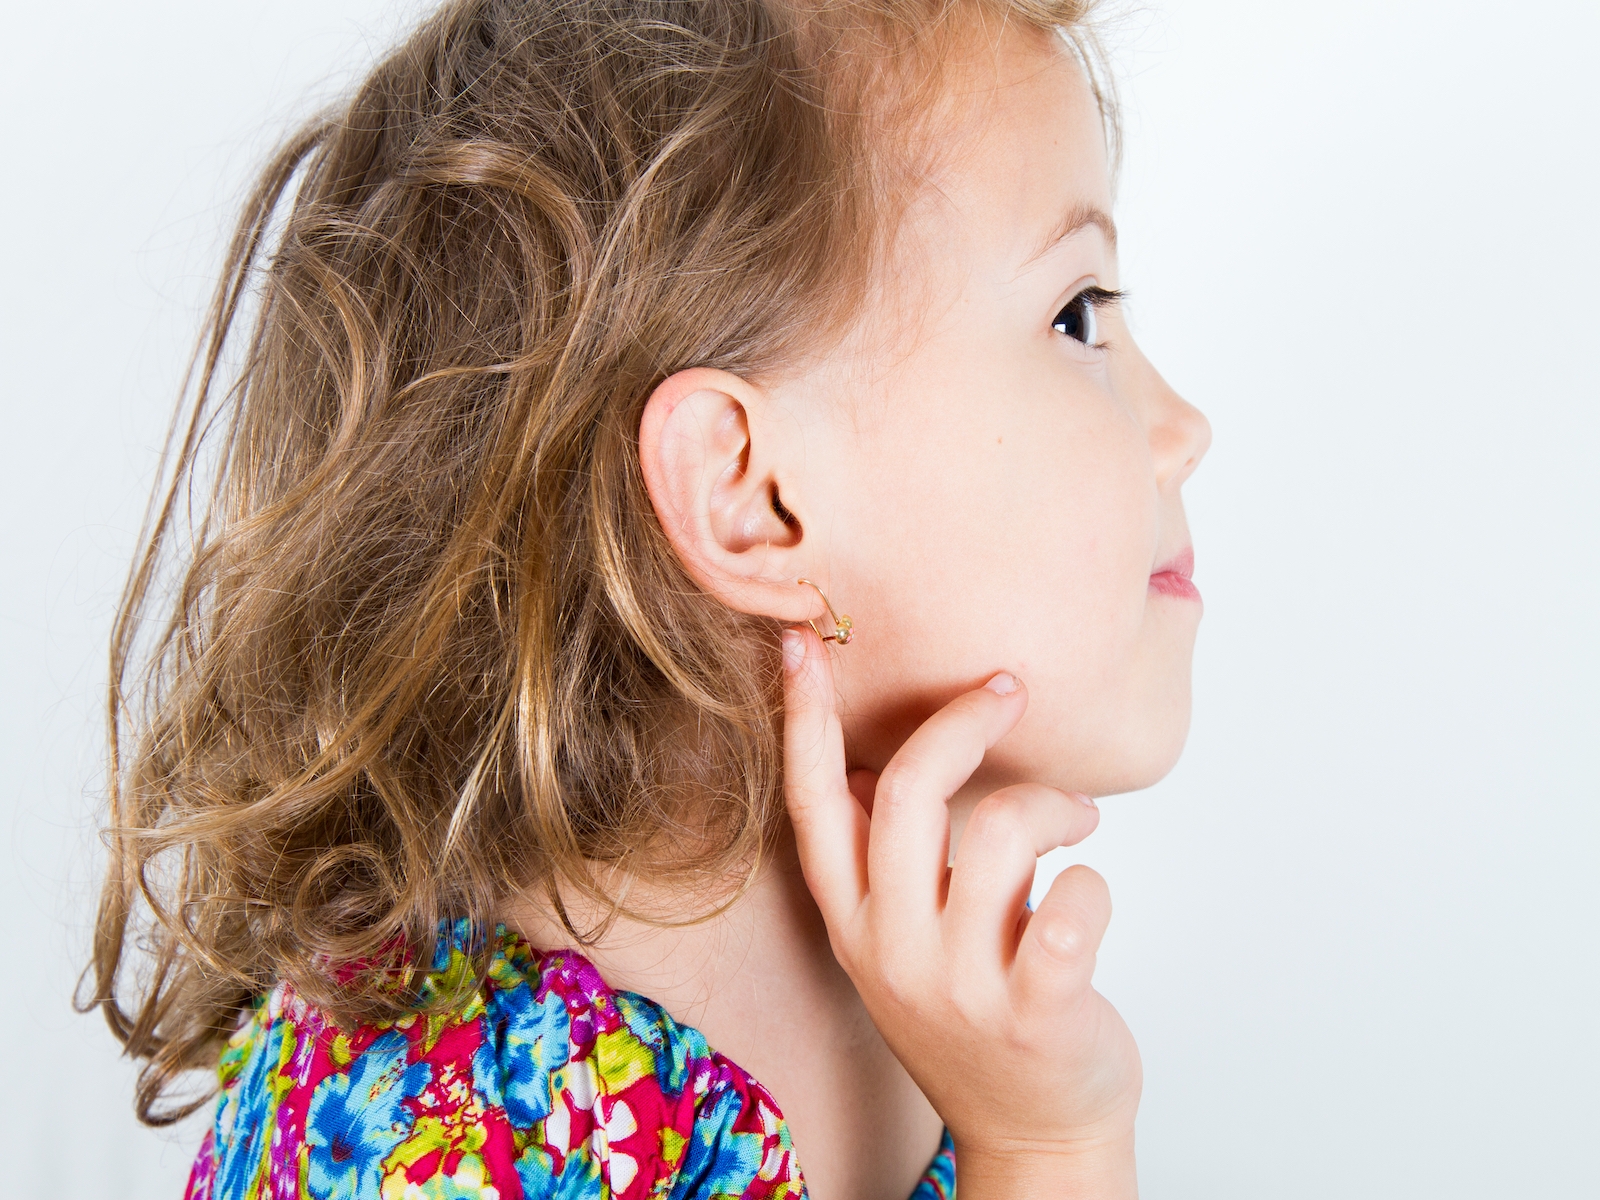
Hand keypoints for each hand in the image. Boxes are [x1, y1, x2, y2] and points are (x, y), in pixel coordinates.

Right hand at [781, 626, 1141, 1198]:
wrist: (1034, 1133)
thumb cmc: (976, 1014)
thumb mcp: (903, 938)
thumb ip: (883, 860)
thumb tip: (871, 764)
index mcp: (853, 920)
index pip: (813, 803)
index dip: (804, 720)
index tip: (800, 643)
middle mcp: (890, 948)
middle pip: (908, 792)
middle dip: (963, 721)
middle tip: (1009, 690)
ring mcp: (958, 984)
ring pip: (1002, 833)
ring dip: (1053, 803)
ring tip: (1076, 820)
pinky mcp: (1033, 1010)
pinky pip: (1073, 909)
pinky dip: (1095, 880)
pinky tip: (1089, 889)